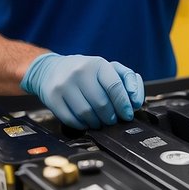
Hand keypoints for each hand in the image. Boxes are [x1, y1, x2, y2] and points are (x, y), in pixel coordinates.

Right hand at [20, 53, 143, 128]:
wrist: (52, 69)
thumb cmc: (86, 71)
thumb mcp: (109, 68)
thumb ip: (128, 80)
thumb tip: (136, 101)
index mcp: (97, 64)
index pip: (115, 87)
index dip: (124, 104)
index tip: (128, 114)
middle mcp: (79, 72)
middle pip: (101, 104)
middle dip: (111, 117)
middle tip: (113, 120)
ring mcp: (64, 85)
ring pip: (86, 114)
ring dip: (97, 123)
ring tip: (100, 121)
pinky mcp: (53, 98)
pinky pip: (71, 119)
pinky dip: (82, 125)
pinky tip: (86, 121)